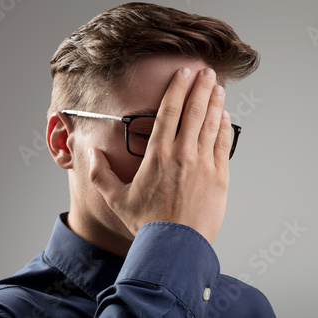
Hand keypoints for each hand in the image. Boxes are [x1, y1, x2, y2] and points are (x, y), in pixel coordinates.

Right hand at [88, 67, 230, 243]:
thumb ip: (101, 174)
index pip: (170, 111)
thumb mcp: (116, 199)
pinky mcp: (219, 176)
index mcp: (158, 154)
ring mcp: (203, 163)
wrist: (175, 246)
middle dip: (200, 87)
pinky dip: (224, 127)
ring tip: (217, 86)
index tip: (184, 73)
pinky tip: (225, 116)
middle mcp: (182, 153)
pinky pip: (223, 144)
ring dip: (215, 102)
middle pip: (194, 110)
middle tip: (206, 71)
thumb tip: (92, 153)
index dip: (178, 88)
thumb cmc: (147, 223)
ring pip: (211, 123)